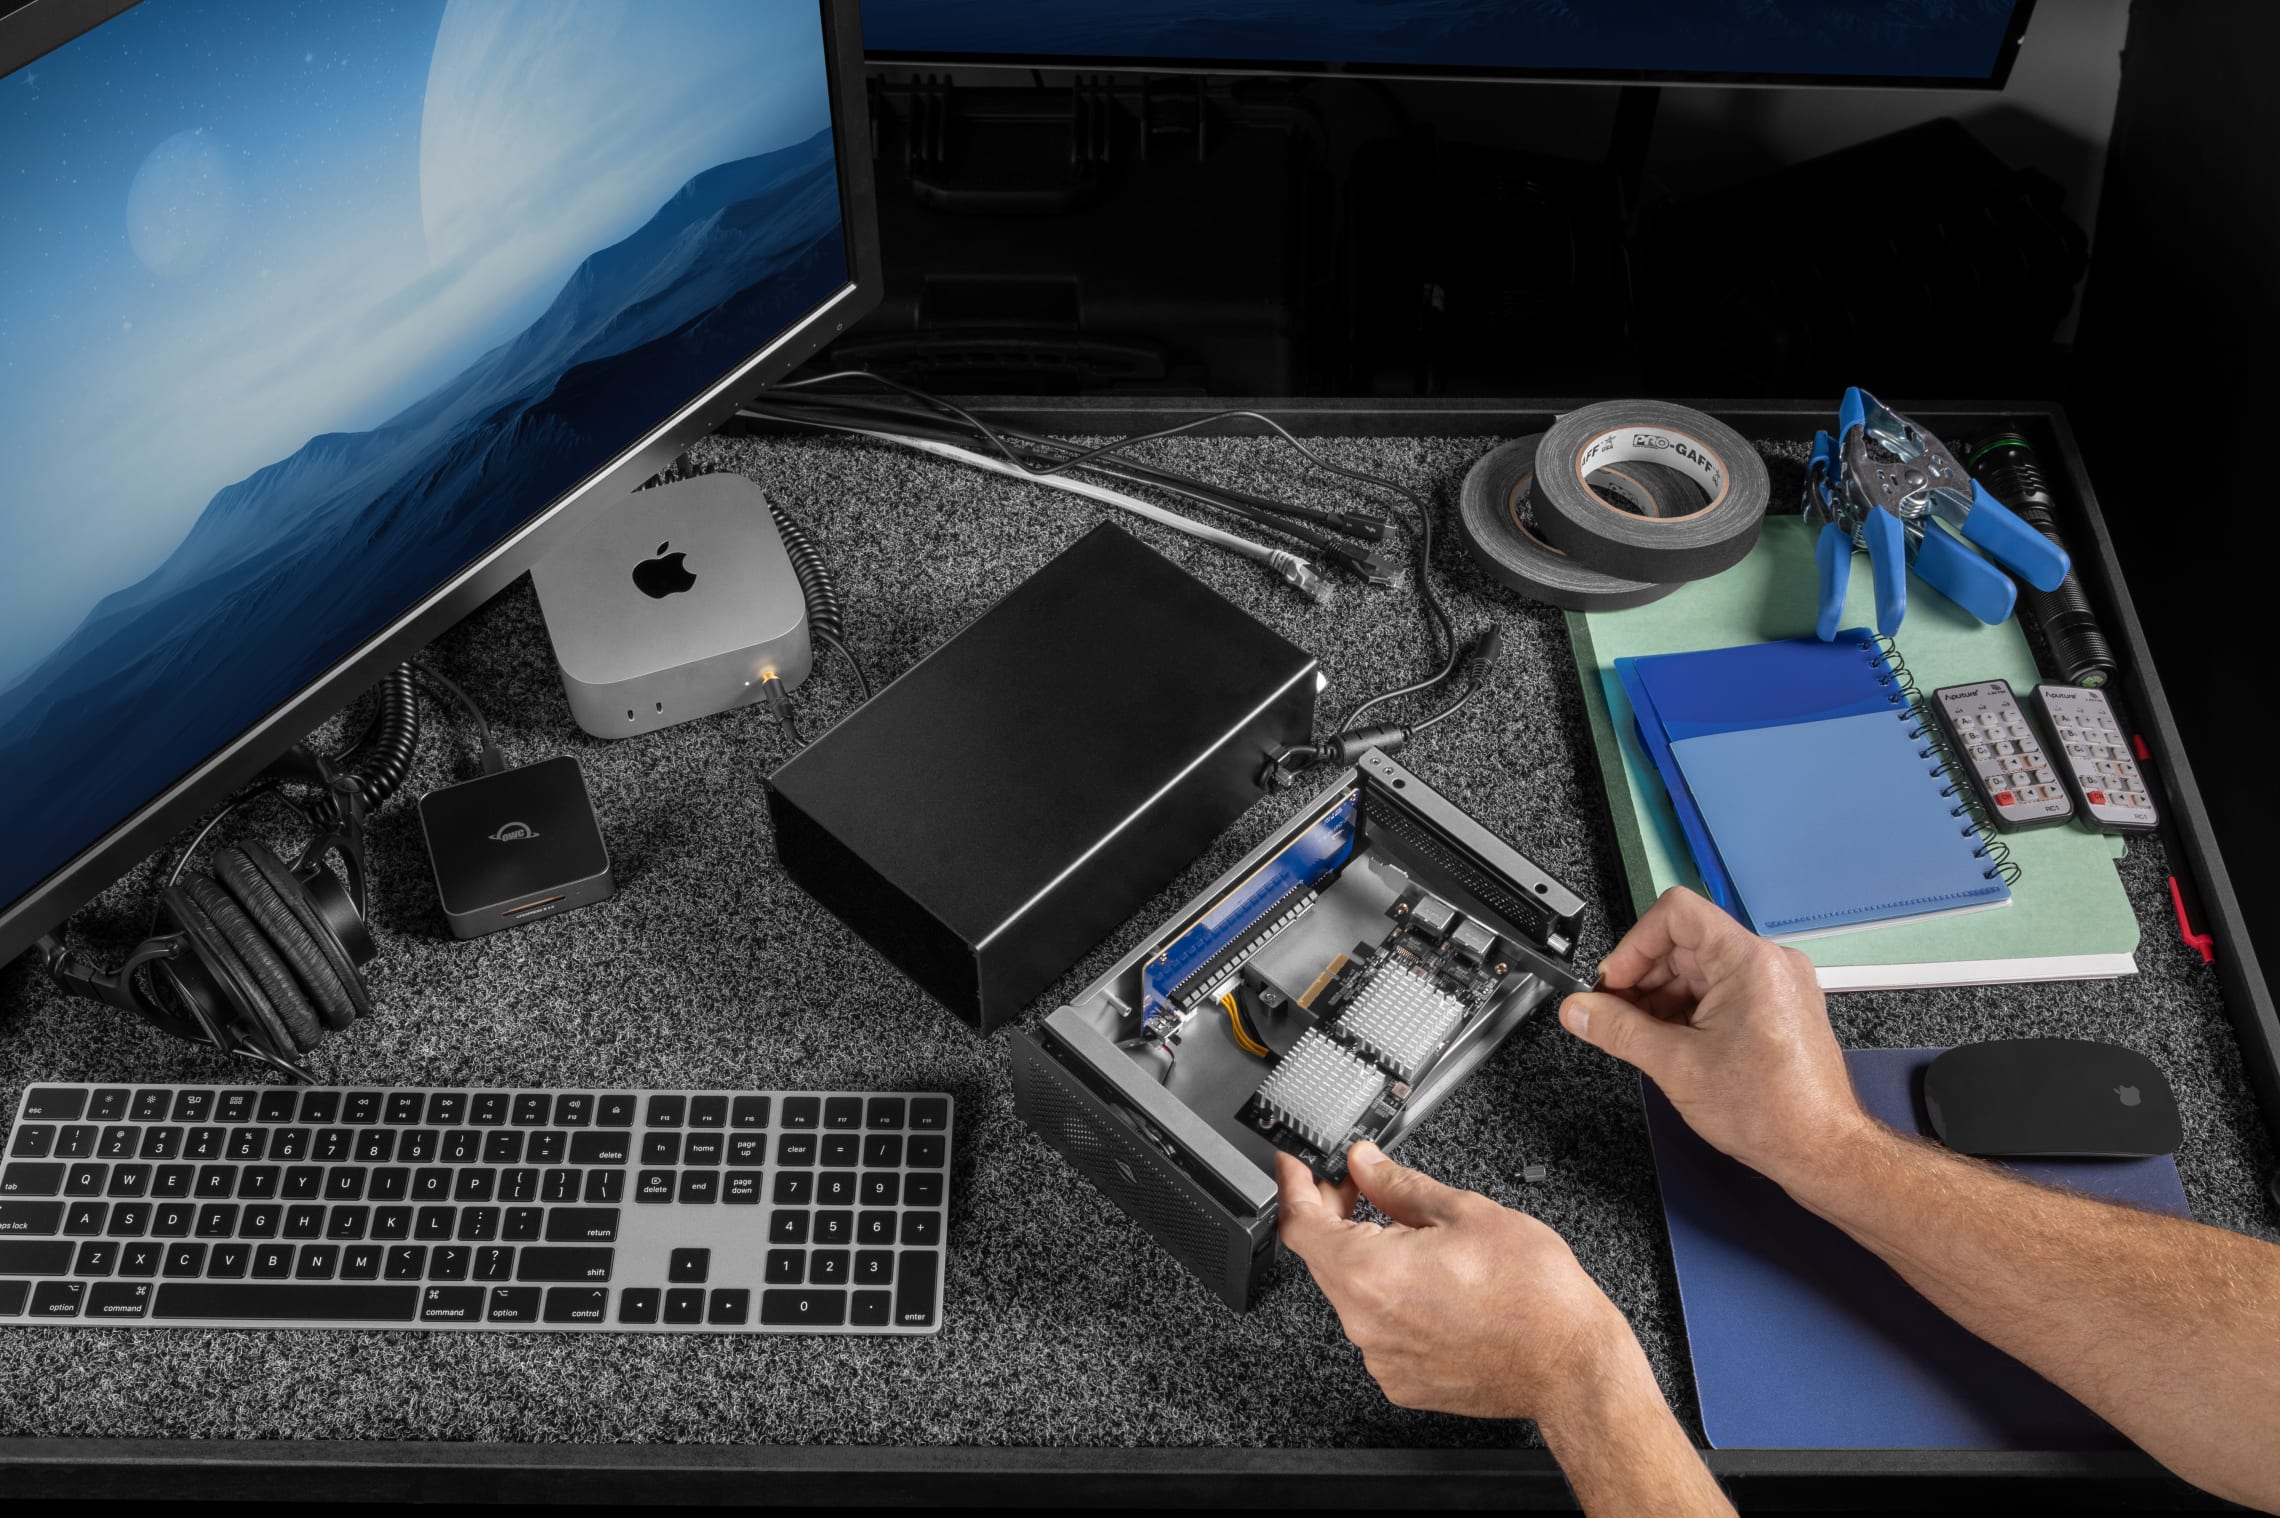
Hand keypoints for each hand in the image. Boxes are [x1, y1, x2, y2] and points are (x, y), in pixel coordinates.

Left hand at [1274, 1142, 1634, 1422]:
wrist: (1571, 1365)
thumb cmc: (1535, 1295)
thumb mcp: (1466, 1212)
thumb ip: (1400, 1184)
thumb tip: (1366, 1163)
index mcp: (1372, 1273)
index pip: (1300, 1224)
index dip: (1294, 1186)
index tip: (1295, 1166)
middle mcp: (1366, 1322)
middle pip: (1323, 1257)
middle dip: (1335, 1216)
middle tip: (1359, 1186)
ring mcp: (1382, 1358)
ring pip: (1351, 1293)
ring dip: (1365, 1258)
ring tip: (1412, 1237)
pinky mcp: (1402, 1381)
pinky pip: (1376, 1329)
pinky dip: (1388, 1300)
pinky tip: (1427, 1283)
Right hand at [1559, 885, 1873, 1191]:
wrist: (1821, 1151)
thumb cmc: (1770, 1111)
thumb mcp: (1675, 1066)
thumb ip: (1617, 1030)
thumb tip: (1578, 1010)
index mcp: (1748, 962)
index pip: (1677, 913)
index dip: (1634, 945)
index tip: (1613, 982)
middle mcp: (1769, 963)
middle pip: (1686, 943)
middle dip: (1644, 978)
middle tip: (1614, 1015)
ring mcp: (1778, 985)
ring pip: (1702, 970)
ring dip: (1664, 997)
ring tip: (1642, 1037)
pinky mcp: (1779, 1007)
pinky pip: (1723, 990)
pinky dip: (1690, 1011)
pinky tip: (1672, 1044)